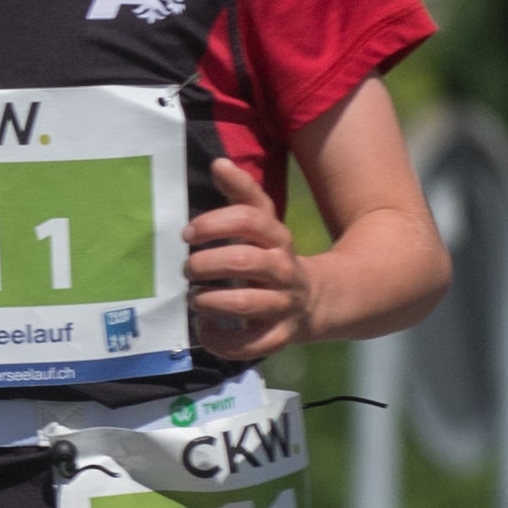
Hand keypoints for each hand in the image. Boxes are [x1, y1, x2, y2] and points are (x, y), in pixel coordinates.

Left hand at [185, 155, 318, 360]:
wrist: (319, 299)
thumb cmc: (272, 257)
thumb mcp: (265, 224)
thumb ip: (242, 194)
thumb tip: (218, 163)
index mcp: (276, 238)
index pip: (251, 219)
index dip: (215, 223)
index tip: (187, 233)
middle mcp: (282, 269)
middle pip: (244, 261)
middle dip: (206, 264)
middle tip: (188, 269)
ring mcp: (283, 304)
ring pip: (245, 303)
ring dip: (210, 301)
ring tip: (194, 299)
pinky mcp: (280, 335)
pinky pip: (250, 344)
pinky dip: (222, 340)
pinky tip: (206, 328)